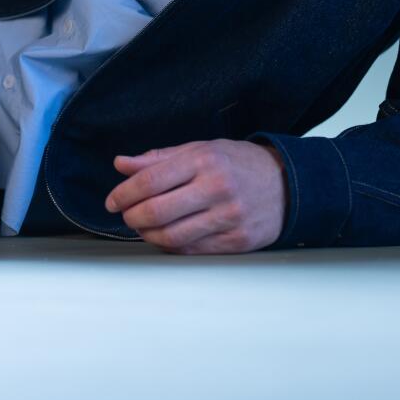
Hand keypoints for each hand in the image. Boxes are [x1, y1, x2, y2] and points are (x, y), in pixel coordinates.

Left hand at [103, 139, 288, 253]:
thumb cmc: (238, 163)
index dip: (124, 193)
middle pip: (158, 211)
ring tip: (142, 227)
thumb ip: (158, 159)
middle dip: (131, 216)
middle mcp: (217, 188)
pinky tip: (164, 237)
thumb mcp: (200, 149)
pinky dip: (171, 246)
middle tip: (124, 215)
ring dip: (147, 235)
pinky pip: (193, 250)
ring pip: (173, 236)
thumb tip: (121, 164)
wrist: (287, 183)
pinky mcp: (238, 241)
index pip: (150, 180)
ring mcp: (229, 217)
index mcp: (204, 160)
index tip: (112, 201)